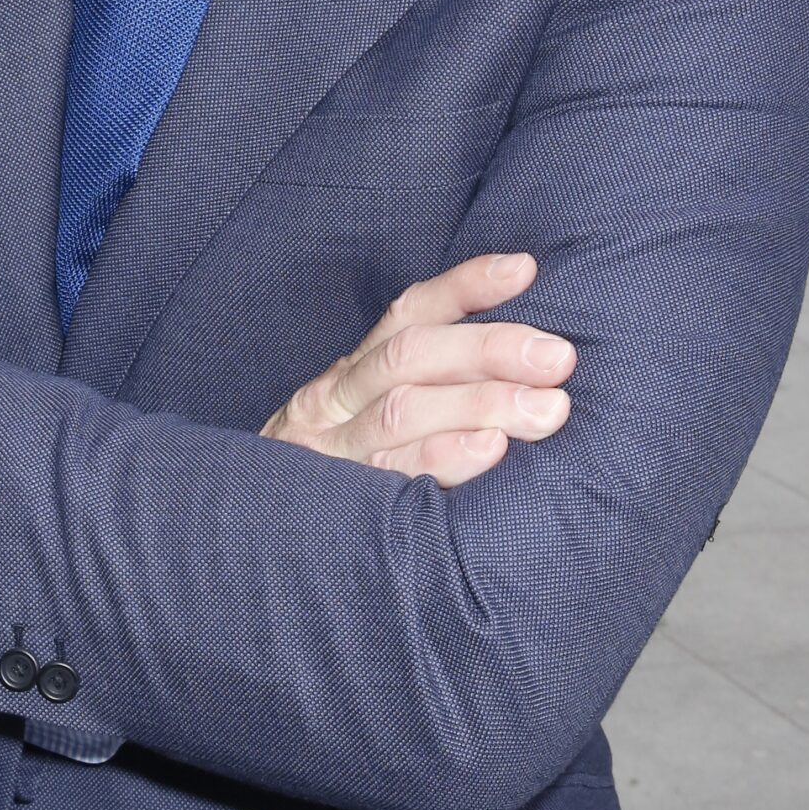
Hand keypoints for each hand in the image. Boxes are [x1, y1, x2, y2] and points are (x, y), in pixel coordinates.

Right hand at [261, 253, 571, 485]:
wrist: (251, 539)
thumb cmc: (342, 474)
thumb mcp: (368, 417)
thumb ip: (428, 388)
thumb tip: (526, 361)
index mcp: (352, 372)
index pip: (409, 313)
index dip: (466, 288)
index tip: (525, 270)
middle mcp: (337, 400)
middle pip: (410, 357)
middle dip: (490, 350)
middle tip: (558, 358)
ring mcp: (334, 451)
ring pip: (403, 410)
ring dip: (482, 403)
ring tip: (547, 408)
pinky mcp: (338, 502)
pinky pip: (390, 474)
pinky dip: (443, 456)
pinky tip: (491, 452)